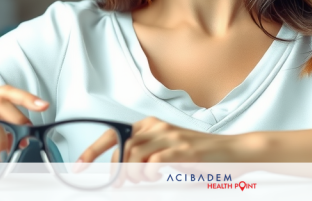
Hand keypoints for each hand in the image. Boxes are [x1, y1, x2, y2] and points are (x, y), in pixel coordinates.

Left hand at [77, 117, 255, 184]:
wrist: (233, 152)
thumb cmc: (200, 155)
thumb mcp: (168, 151)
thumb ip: (146, 156)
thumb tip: (121, 173)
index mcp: (151, 125)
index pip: (113, 133)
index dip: (92, 150)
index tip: (78, 167)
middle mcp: (158, 126)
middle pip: (121, 147)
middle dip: (115, 171)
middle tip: (120, 185)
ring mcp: (171, 137)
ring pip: (134, 155)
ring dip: (133, 175)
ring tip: (144, 181)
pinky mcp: (182, 150)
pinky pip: (153, 163)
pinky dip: (149, 174)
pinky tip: (157, 177)